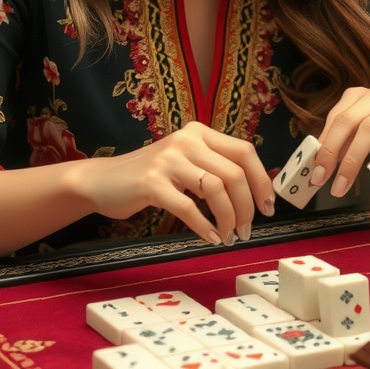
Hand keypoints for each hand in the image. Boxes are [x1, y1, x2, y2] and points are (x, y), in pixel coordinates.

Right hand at [80, 121, 274, 245]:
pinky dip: (204, 226)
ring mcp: (168, 160)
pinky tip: (210, 237)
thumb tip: (259, 189)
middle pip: (234, 173)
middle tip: (246, 231)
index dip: (262, 180)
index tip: (268, 207)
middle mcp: (186, 140)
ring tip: (228, 236)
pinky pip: (188, 207)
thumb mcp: (186, 163)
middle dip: (247, 208)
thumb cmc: (151, 177)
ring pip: (216, 189)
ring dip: (228, 219)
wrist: (102, 181)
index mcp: (199, 133)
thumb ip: (216, 167)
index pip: (245, 151)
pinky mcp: (151, 182)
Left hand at [310, 86, 369, 196]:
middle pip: (348, 121)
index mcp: (359, 95)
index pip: (335, 118)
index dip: (322, 145)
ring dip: (353, 159)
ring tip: (343, 183)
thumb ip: (345, 141)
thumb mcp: (365, 130)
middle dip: (332, 152)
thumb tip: (319, 163)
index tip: (314, 171)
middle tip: (323, 180)